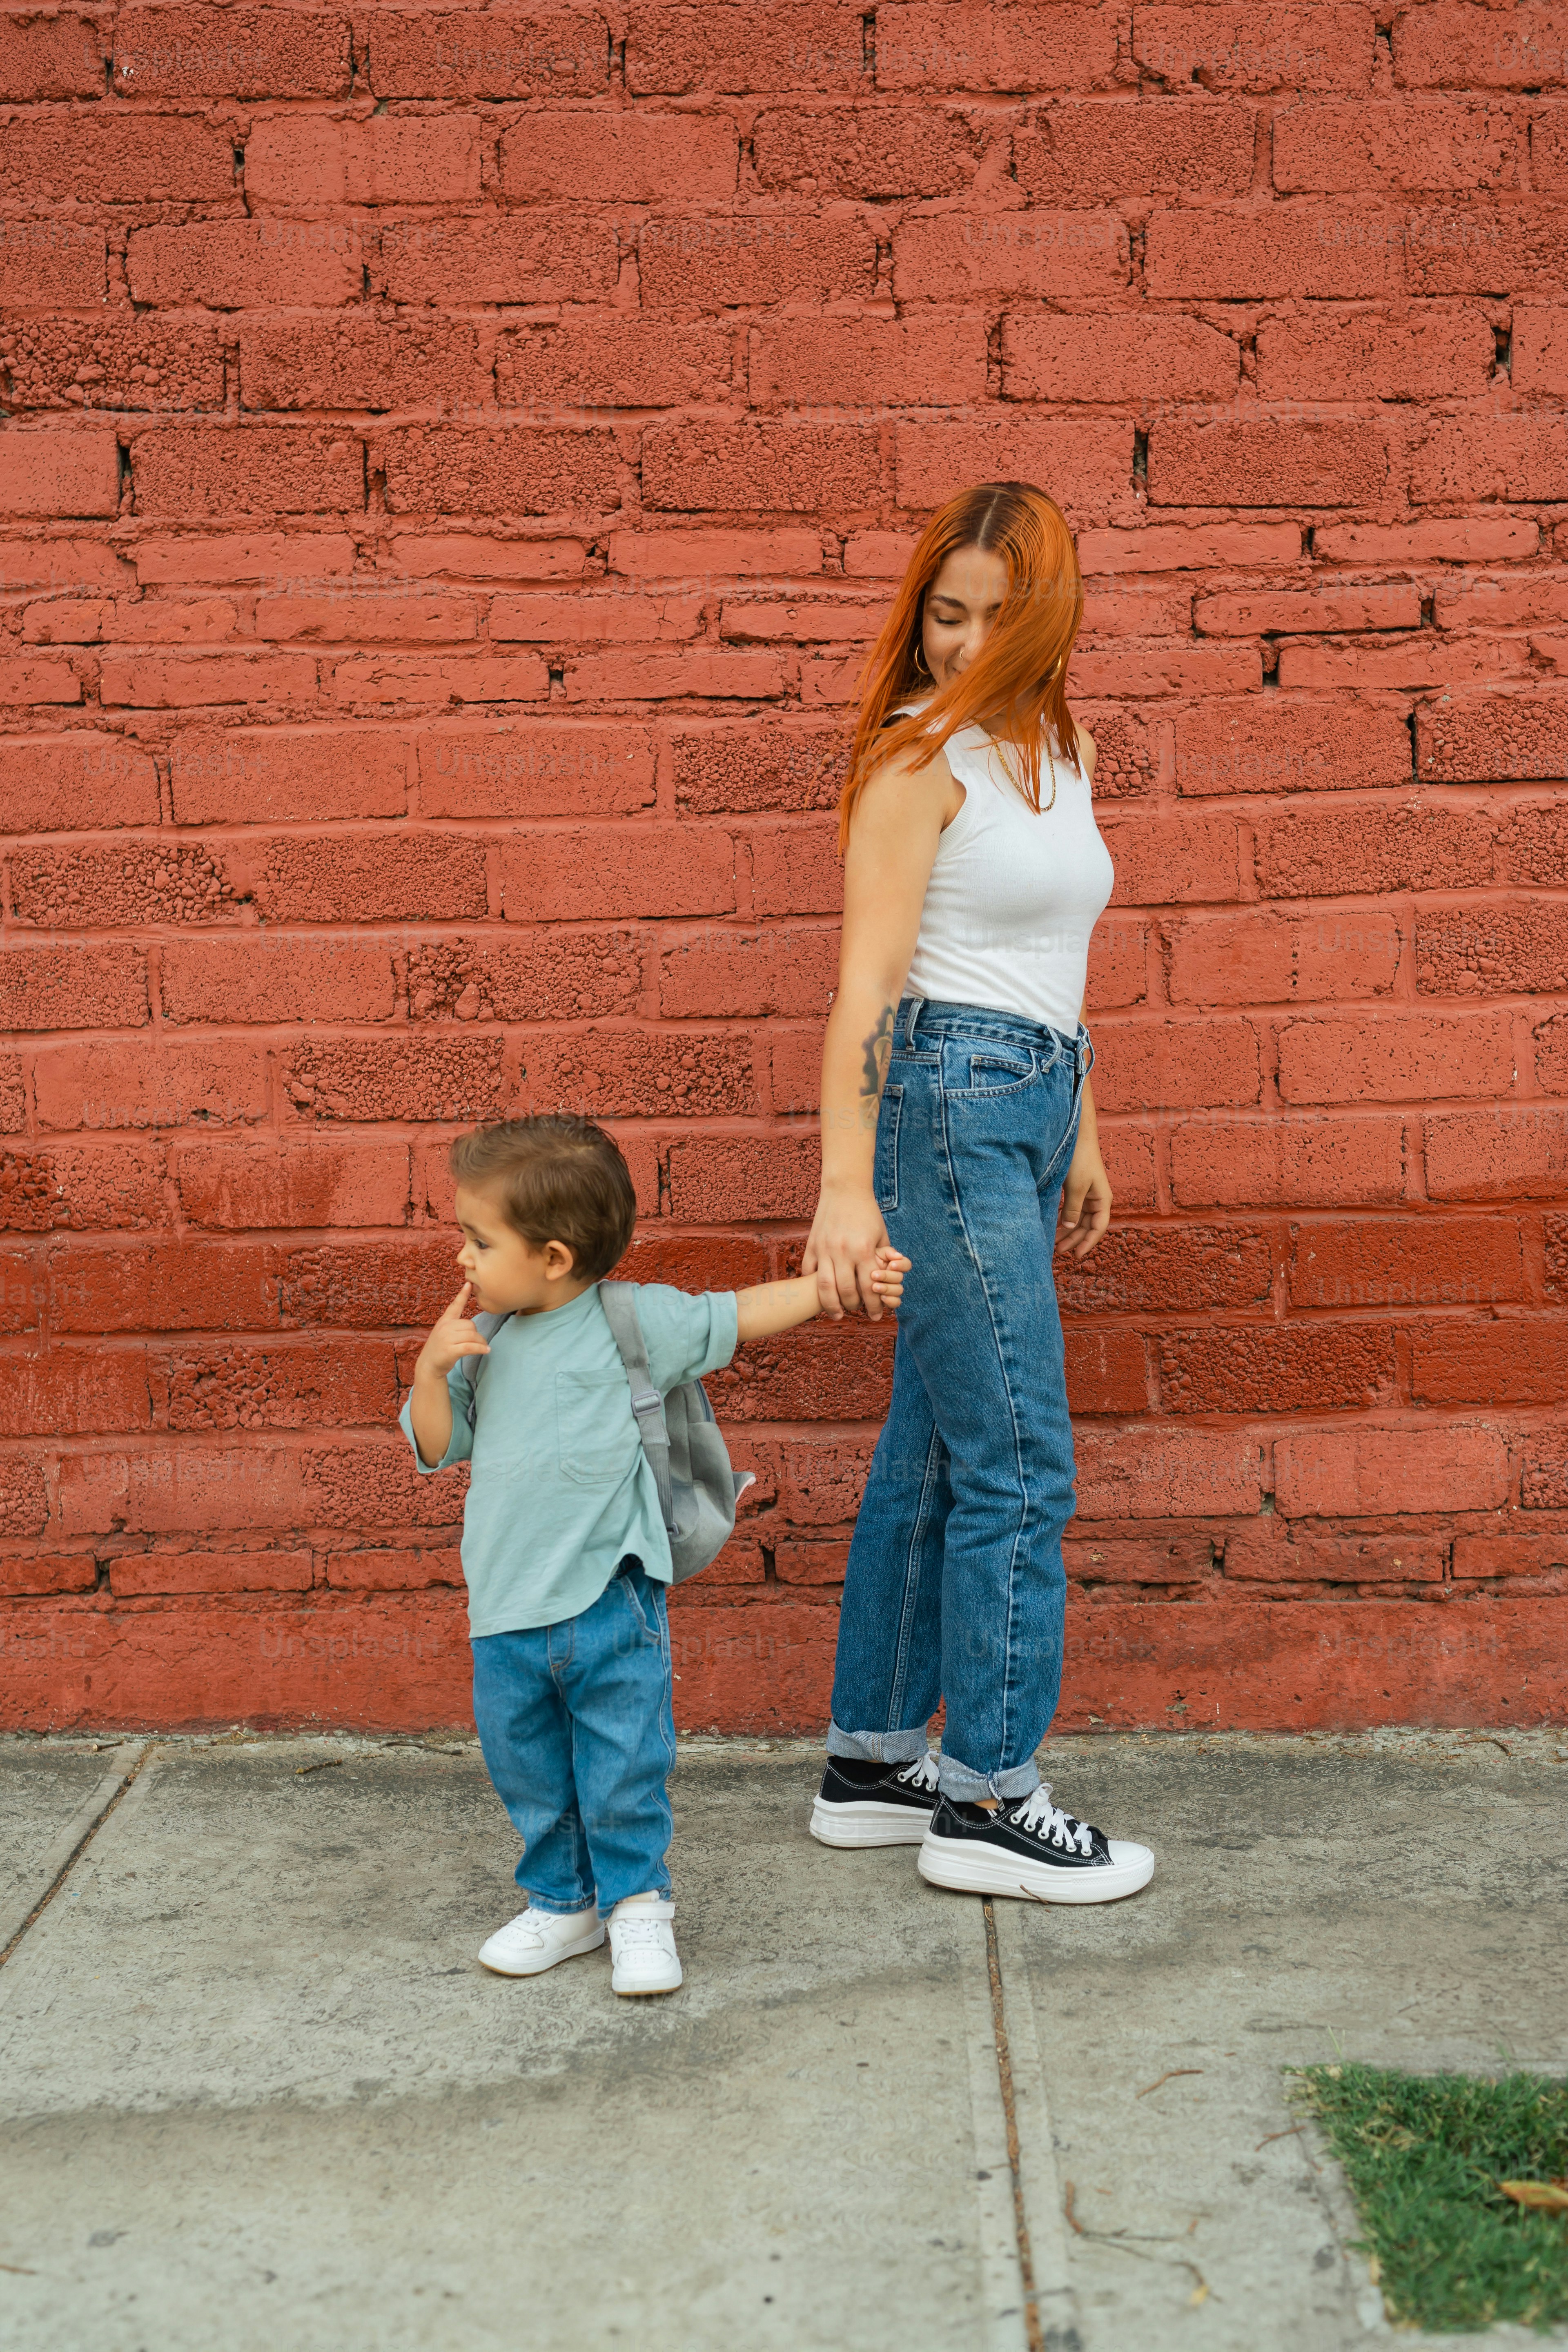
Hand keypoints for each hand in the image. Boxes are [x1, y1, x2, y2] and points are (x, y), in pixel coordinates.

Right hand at [417, 1283, 490, 1378]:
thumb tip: (472, 1326)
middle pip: (471, 1325)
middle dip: (477, 1334)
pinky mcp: (450, 1350)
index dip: (462, 1294)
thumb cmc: (439, 1348)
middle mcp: (445, 1327)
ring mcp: (447, 1338)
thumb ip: (454, 1326)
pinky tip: (486, 1351)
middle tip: (478, 1342)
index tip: (469, 1283)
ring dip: (481, 1342)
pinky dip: (481, 1349)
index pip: (455, 1305)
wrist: (428, 1365)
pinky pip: (471, 1347)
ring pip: (473, 1335)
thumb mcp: (443, 1333)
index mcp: (444, 1321)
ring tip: (482, 1347)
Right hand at [802, 1187, 891, 1319]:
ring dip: (830, 1305)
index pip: (870, 1287)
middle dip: (853, 1307)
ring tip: (836, 1314)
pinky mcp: (812, 1245)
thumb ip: (885, 1258)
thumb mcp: (882, 1235)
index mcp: (864, 1250)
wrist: (845, 1190)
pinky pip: (809, 1272)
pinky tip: (820, 1294)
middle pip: (846, 1292)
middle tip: (856, 1311)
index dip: (874, 1306)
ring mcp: (824, 1248)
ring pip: (824, 1287)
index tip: (876, 1316)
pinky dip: (813, 1286)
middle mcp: (843, 1251)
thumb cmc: (868, 1213)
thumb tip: (890, 1281)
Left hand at [866, 1248, 910, 1310]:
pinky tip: (881, 1297)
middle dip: (887, 1276)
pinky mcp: (886, 1300)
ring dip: (887, 1288)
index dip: (901, 1265)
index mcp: (893, 1264)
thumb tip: (899, 1256)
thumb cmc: (860, 1260)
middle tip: (873, 1275)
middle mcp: (894, 1277)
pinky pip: (895, 1303)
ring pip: (898, 1290)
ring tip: (874, 1287)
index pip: (906, 1264)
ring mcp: (891, 1289)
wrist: (848, 1274)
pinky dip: (890, 1301)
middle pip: (900, 1278)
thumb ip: (887, 1252)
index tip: (891, 1265)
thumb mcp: (872, 1252)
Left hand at [1057, 1131, 1111, 1259]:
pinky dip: (1065, 1219)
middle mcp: (1096, 1199)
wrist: (1075, 1136)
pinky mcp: (1076, 1189)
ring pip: (1079, 1219)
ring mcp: (1087, 1194)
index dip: (1088, 1242)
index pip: (1098, 1227)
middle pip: (1088, 1226)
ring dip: (1069, 1231)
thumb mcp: (1077, 1186)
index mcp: (1102, 1199)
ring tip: (1055, 1243)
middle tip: (1059, 1251)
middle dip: (1074, 1239)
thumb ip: (1074, 1208)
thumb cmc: (1079, 1159)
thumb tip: (1070, 1227)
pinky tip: (1056, 1226)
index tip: (1076, 1255)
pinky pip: (1073, 1210)